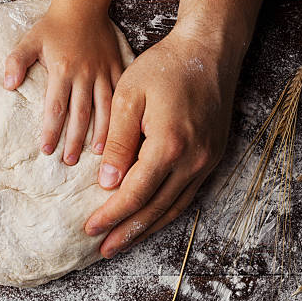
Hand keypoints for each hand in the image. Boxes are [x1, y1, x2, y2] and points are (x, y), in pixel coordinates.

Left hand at [4, 9, 123, 164]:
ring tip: (99, 155)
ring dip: (102, 133)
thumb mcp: (30, 39)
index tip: (47, 150)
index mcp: (62, 70)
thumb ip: (16, 61)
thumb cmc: (54, 26)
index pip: (55, 108)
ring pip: (104, 108)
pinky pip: (121, 94)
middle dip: (74, 139)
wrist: (83, 5)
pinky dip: (122, 114)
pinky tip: (122, 131)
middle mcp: (84, 75)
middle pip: (80, 114)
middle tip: (69, 161)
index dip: (52, 130)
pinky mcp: (117, 68)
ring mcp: (103, 72)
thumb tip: (8, 85)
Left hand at [85, 27, 239, 257]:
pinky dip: (166, 212)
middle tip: (104, 249)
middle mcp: (193, 160)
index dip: (111, 214)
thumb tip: (107, 183)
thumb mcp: (128, 98)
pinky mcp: (211, 157)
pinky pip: (187, 195)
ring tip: (123, 243)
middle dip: (127, 232)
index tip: (90, 228)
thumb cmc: (163, 68)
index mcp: (168, 145)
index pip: (134, 194)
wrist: (208, 51)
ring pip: (173, 207)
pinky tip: (150, 220)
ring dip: (147, 228)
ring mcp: (206, 161)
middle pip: (155, 209)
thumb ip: (117, 143)